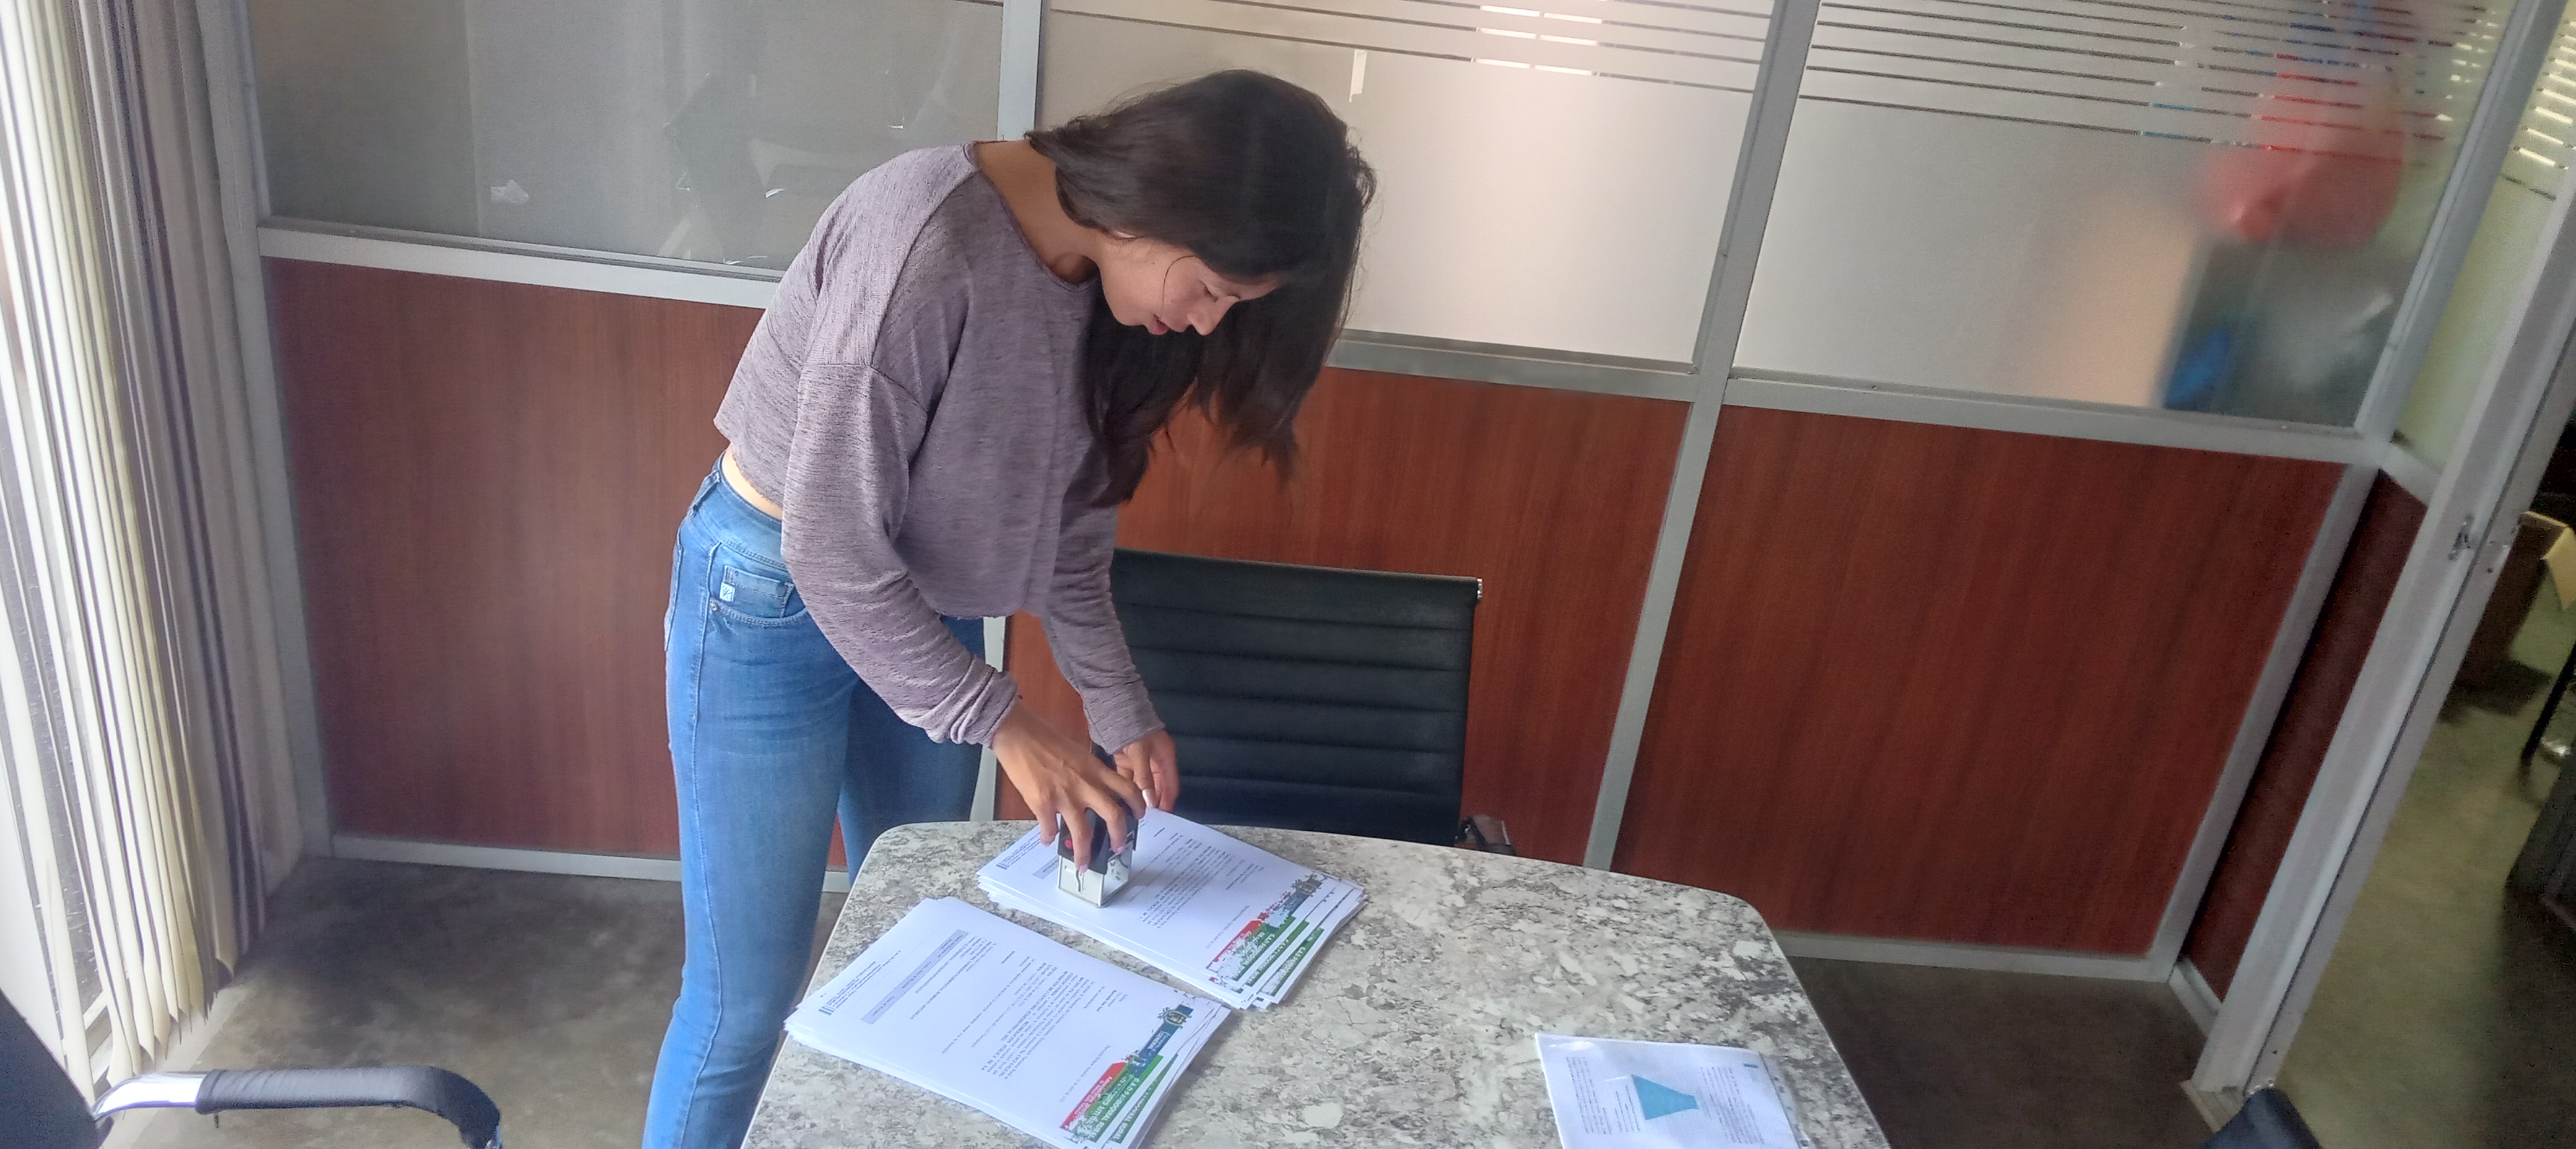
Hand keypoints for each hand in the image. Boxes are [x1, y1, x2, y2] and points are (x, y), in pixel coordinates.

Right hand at [993, 702, 1143, 866]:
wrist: (1018, 733)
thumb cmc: (1044, 737)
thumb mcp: (1076, 753)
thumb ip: (1087, 773)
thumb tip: (1090, 792)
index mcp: (1095, 769)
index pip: (1127, 789)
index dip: (1137, 805)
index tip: (1139, 816)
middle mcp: (1085, 784)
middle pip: (1114, 815)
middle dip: (1120, 837)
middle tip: (1119, 848)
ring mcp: (1064, 796)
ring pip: (1083, 832)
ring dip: (1084, 853)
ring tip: (1082, 863)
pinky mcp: (1043, 803)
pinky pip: (1049, 829)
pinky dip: (1048, 837)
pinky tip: (1046, 839)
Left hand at [1113, 729, 1179, 811]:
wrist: (1116, 710)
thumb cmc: (1134, 728)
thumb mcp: (1141, 754)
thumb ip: (1145, 779)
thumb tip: (1149, 801)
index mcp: (1165, 757)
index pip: (1171, 784)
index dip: (1169, 800)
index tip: (1165, 817)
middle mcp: (1155, 761)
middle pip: (1157, 787)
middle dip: (1153, 801)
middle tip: (1148, 819)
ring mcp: (1140, 761)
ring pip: (1141, 785)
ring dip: (1139, 798)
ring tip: (1134, 813)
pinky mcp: (1126, 760)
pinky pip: (1128, 779)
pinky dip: (1126, 789)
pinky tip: (1122, 801)